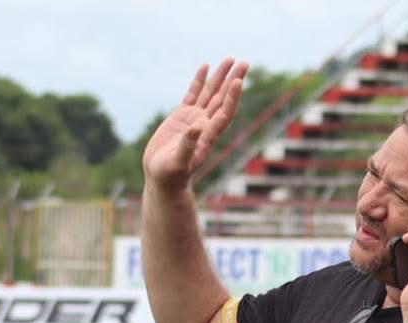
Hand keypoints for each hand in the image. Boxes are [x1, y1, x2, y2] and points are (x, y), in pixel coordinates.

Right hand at [143, 58, 248, 191]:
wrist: (162, 179)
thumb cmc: (171, 175)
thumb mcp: (179, 162)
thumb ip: (188, 146)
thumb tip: (197, 127)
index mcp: (207, 135)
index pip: (224, 112)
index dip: (232, 97)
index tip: (238, 81)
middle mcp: (205, 124)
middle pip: (223, 99)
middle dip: (233, 80)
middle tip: (245, 62)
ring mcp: (194, 119)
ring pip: (210, 93)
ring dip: (220, 77)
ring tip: (229, 59)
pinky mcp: (182, 117)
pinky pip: (193, 94)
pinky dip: (199, 81)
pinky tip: (205, 67)